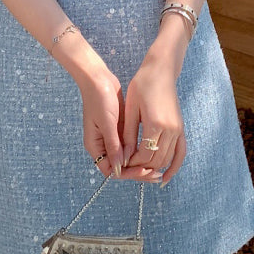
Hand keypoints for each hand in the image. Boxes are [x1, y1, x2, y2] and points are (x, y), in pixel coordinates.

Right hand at [76, 65, 164, 183]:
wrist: (98, 78)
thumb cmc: (98, 98)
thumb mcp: (106, 123)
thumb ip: (113, 145)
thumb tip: (121, 167)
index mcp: (95, 147)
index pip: (112, 170)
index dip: (129, 173)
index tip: (145, 171)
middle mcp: (103, 146)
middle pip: (121, 167)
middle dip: (138, 171)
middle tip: (156, 174)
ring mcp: (111, 138)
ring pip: (127, 158)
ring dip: (141, 163)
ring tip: (158, 168)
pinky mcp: (119, 130)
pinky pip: (130, 146)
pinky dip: (140, 151)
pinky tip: (153, 151)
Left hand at [122, 59, 185, 186]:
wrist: (161, 70)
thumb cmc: (143, 85)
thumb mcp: (131, 108)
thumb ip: (128, 134)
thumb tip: (123, 156)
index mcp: (156, 124)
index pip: (144, 155)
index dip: (132, 162)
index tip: (122, 161)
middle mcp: (170, 130)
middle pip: (157, 160)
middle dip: (142, 167)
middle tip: (129, 168)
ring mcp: (178, 130)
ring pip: (168, 159)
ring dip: (155, 168)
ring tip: (141, 173)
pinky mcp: (181, 128)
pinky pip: (180, 153)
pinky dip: (174, 166)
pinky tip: (165, 178)